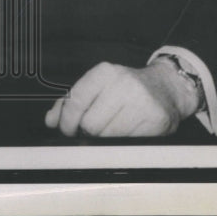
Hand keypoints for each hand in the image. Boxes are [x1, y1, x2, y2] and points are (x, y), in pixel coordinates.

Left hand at [44, 61, 199, 136]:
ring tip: (113, 128)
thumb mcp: (97, 85)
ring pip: (108, 137)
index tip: (66, 130)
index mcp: (105, 72)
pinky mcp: (156, 121)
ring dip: (105, 139)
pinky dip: (124, 143)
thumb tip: (50, 120)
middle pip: (90, 124)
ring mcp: (142, 102)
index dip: (67, 121)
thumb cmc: (125, 88)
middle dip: (88, 132)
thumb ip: (70, 101)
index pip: (76, 100)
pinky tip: (129, 131)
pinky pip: (128, 143)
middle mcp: (124, 83)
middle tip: (94, 128)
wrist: (166, 88)